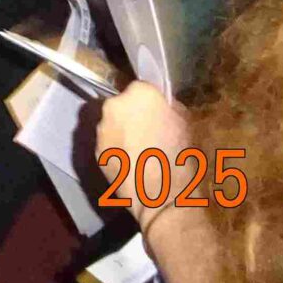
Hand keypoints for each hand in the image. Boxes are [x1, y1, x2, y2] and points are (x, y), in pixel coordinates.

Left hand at [96, 83, 192, 203]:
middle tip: (148, 132)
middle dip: (132, 116)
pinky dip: (117, 151)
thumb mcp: (186, 123)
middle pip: (122, 105)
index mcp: (139, 93)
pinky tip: (132, 165)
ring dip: (122, 133)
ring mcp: (102, 129)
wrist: (163, 195)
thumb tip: (161, 108)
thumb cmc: (181, 157)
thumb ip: (168, 108)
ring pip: (112, 125)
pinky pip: (108, 145)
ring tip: (141, 153)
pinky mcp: (97, 151)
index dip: (149, 102)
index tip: (157, 113)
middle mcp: (114, 106)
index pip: (140, 88)